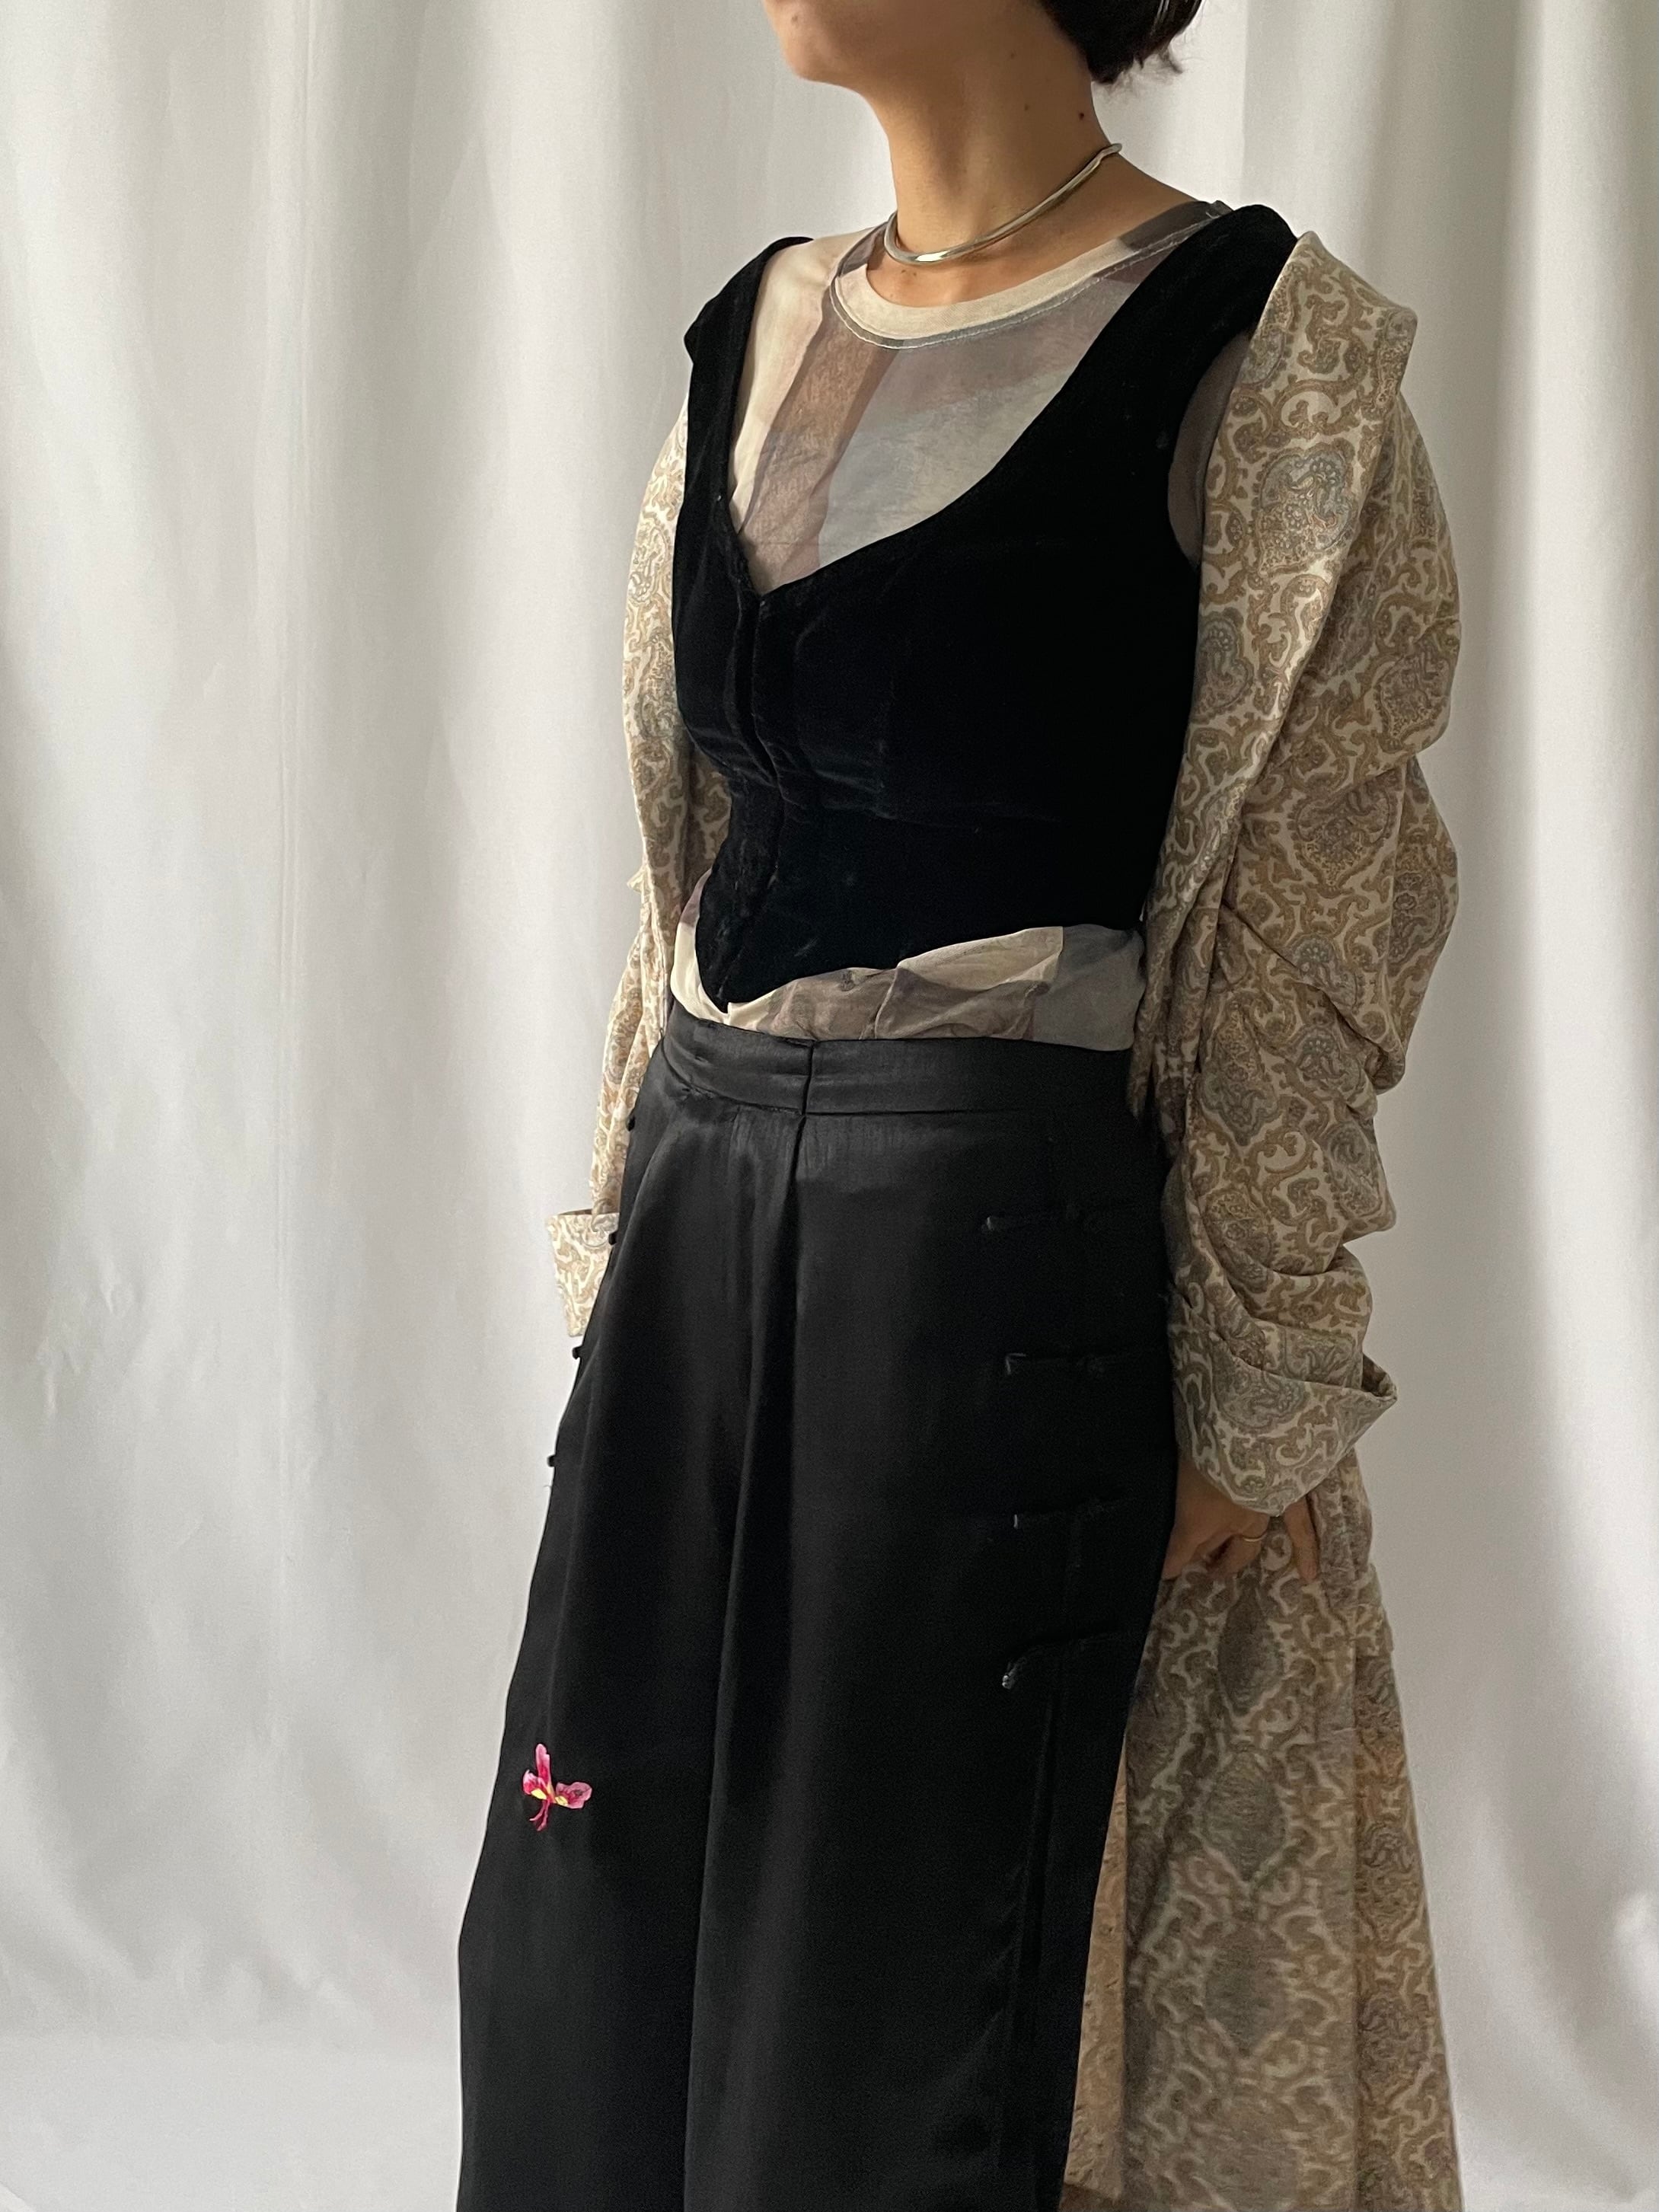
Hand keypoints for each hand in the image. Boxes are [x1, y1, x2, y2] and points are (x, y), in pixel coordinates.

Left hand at [1160, 1451, 1319, 1582]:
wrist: (1247, 1430)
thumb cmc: (1205, 1441)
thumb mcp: (1179, 1462)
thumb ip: (1177, 1477)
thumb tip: (1161, 1474)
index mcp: (1199, 1517)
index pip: (1183, 1546)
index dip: (1173, 1559)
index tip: (1165, 1572)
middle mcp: (1229, 1523)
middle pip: (1210, 1545)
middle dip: (1197, 1554)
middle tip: (1189, 1560)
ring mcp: (1261, 1514)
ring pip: (1244, 1546)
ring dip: (1230, 1559)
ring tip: (1219, 1569)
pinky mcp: (1288, 1501)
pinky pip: (1300, 1530)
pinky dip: (1305, 1552)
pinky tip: (1308, 1574)